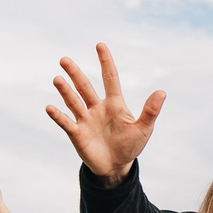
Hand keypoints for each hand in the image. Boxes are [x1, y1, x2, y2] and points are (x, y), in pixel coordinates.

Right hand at [47, 44, 164, 179]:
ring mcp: (86, 120)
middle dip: (75, 74)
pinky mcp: (77, 134)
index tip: (100, 45)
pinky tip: (49, 107)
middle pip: (85, 87)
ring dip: (65, 91)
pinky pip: (66, 122)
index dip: (105, 62)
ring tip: (57, 79)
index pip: (109, 78)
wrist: (117, 167)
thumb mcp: (144, 129)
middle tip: (64, 59)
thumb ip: (150, 111)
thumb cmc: (130, 145)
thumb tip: (162, 92)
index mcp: (114, 104)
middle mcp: (97, 108)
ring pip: (74, 102)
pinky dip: (58, 116)